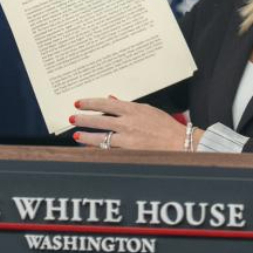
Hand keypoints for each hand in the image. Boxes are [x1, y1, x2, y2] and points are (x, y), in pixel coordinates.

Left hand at [71, 96, 188, 150]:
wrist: (180, 143)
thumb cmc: (165, 126)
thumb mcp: (147, 110)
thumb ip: (127, 106)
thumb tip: (110, 100)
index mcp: (132, 109)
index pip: (104, 103)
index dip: (89, 103)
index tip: (79, 103)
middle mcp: (127, 123)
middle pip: (98, 119)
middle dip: (83, 119)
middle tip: (72, 118)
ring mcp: (127, 139)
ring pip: (101, 137)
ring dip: (86, 136)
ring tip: (77, 135)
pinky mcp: (129, 152)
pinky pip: (109, 150)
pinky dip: (99, 149)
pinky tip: (90, 150)